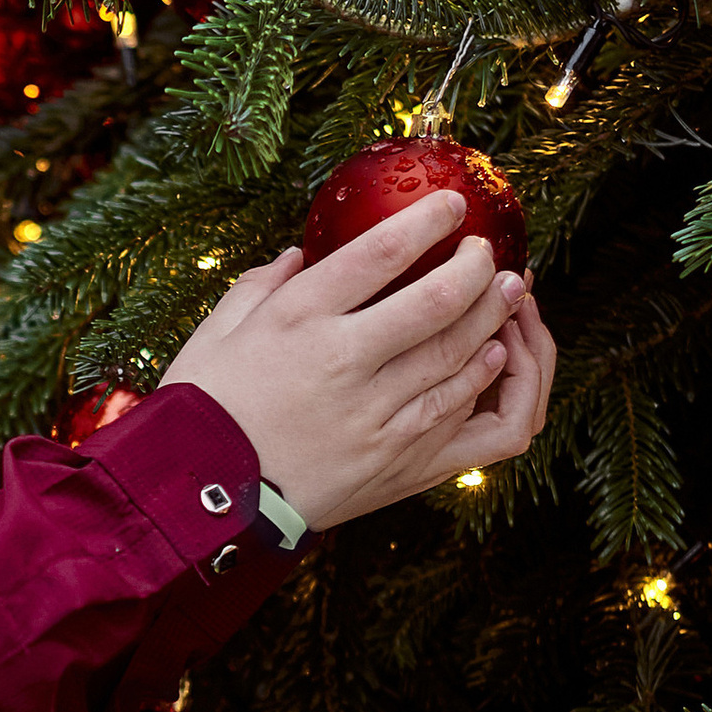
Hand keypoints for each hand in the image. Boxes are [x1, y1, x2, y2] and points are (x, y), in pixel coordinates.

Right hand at [157, 188, 556, 529]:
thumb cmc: (201, 413)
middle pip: (440, 299)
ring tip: (511, 291)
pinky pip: (461, 413)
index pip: (381, 251)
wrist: (201, 506)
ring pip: (460, 353)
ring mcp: (378, 416)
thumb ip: (258, 287)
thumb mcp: (213, 335)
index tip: (451, 205)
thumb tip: (295, 255)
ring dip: (495, 315)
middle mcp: (345, 362)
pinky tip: (493, 354)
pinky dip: (485, 377)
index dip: (427, 220)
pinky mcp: (397, 462)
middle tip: (487, 252)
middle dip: (477, 267)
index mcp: (297, 320)